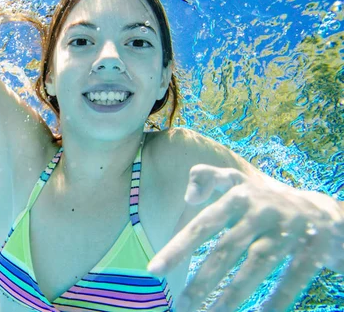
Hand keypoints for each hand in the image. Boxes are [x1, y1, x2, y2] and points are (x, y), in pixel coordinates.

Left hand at [147, 164, 343, 311]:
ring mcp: (290, 229)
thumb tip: (189, 196)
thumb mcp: (237, 181)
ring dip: (233, 295)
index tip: (154, 271)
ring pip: (257, 265)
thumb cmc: (264, 199)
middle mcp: (263, 210)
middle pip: (227, 249)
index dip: (178, 248)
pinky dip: (277, 300)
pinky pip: (293, 278)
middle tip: (181, 306)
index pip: (203, 224)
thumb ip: (207, 178)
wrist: (323, 210)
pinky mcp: (314, 248)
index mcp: (239, 195)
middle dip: (203, 281)